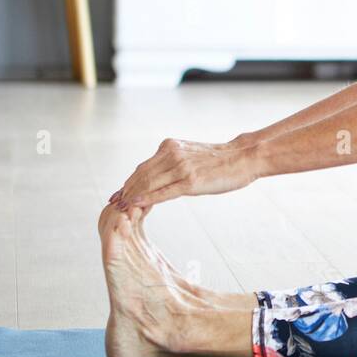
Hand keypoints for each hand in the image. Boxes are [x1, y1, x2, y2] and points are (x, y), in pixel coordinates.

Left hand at [109, 137, 261, 209]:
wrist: (243, 157)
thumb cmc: (220, 160)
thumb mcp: (191, 155)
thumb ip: (173, 161)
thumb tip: (158, 175)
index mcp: (170, 146)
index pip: (142, 167)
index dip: (128, 183)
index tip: (117, 195)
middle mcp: (172, 154)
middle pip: (140, 176)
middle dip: (125, 191)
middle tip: (112, 205)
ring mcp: (181, 167)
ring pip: (148, 184)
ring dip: (131, 197)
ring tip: (119, 209)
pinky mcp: (191, 182)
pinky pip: (163, 192)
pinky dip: (146, 199)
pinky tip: (135, 205)